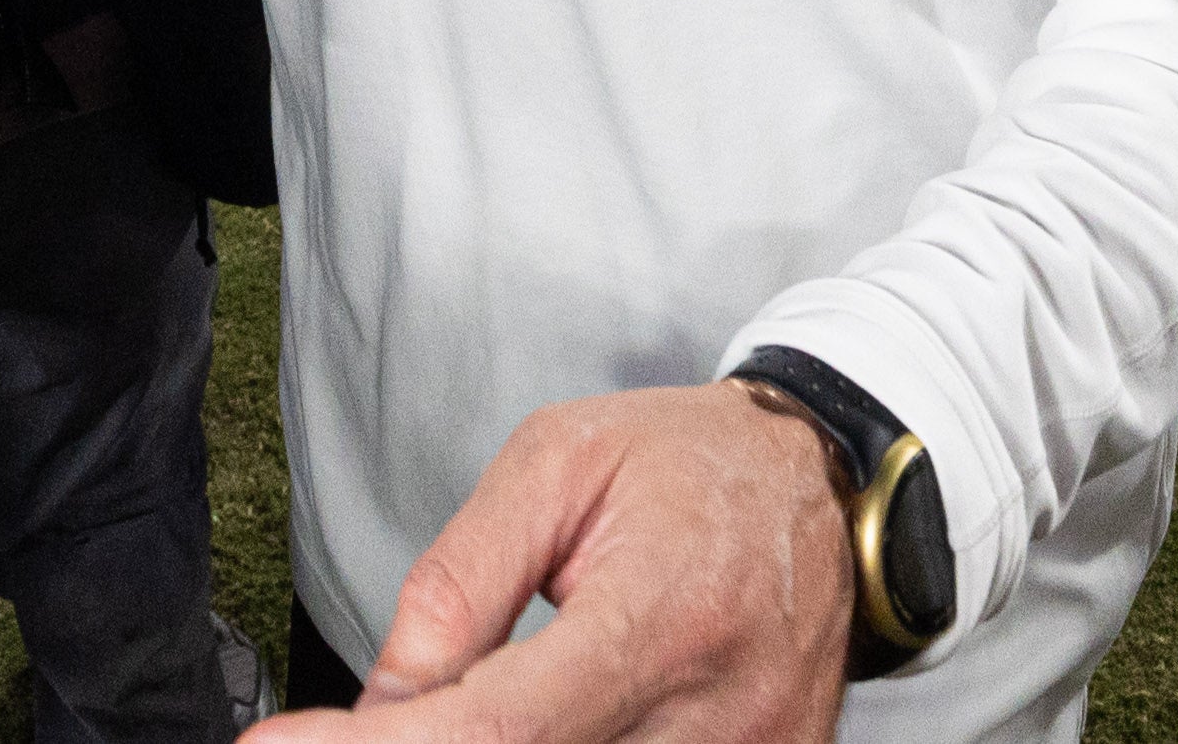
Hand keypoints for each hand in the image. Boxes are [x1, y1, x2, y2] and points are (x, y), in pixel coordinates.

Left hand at [248, 382, 848, 743]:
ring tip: (438, 711)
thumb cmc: (687, 461)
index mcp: (656, 622)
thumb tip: (385, 691)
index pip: (500, 726)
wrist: (829, 483)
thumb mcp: (552, 468)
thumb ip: (461, 583)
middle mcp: (713, 718)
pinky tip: (523, 721)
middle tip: (348, 728)